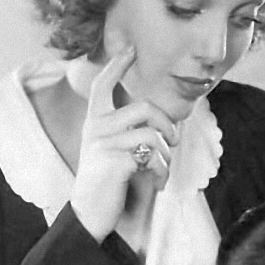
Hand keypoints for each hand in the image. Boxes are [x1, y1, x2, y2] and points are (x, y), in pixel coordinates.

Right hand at [70, 48, 179, 241]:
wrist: (91, 215)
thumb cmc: (109, 184)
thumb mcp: (116, 152)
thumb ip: (132, 133)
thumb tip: (167, 124)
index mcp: (95, 122)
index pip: (102, 85)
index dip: (116, 65)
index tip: (131, 48)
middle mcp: (96, 127)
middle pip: (143, 107)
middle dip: (167, 123)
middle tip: (172, 142)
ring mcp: (103, 143)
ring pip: (152, 133)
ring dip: (166, 155)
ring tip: (162, 172)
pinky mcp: (114, 161)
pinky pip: (152, 156)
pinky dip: (162, 171)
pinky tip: (157, 183)